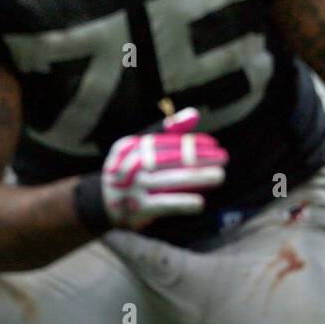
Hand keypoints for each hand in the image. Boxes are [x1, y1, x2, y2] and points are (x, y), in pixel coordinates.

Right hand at [99, 108, 228, 230]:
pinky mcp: (137, 209)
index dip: (192, 143)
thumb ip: (168, 132)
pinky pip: (163, 204)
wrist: (101, 202)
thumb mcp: (142, 148)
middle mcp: (130, 164)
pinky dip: (182, 202)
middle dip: (199, 158)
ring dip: (197, 178)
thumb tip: (194, 114)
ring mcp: (133, 187)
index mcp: (130, 145)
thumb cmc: (131, 170)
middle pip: (170, 158)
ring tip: (219, 176)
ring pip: (170, 180)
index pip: (166, 141)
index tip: (214, 145)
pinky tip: (199, 202)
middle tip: (223, 158)